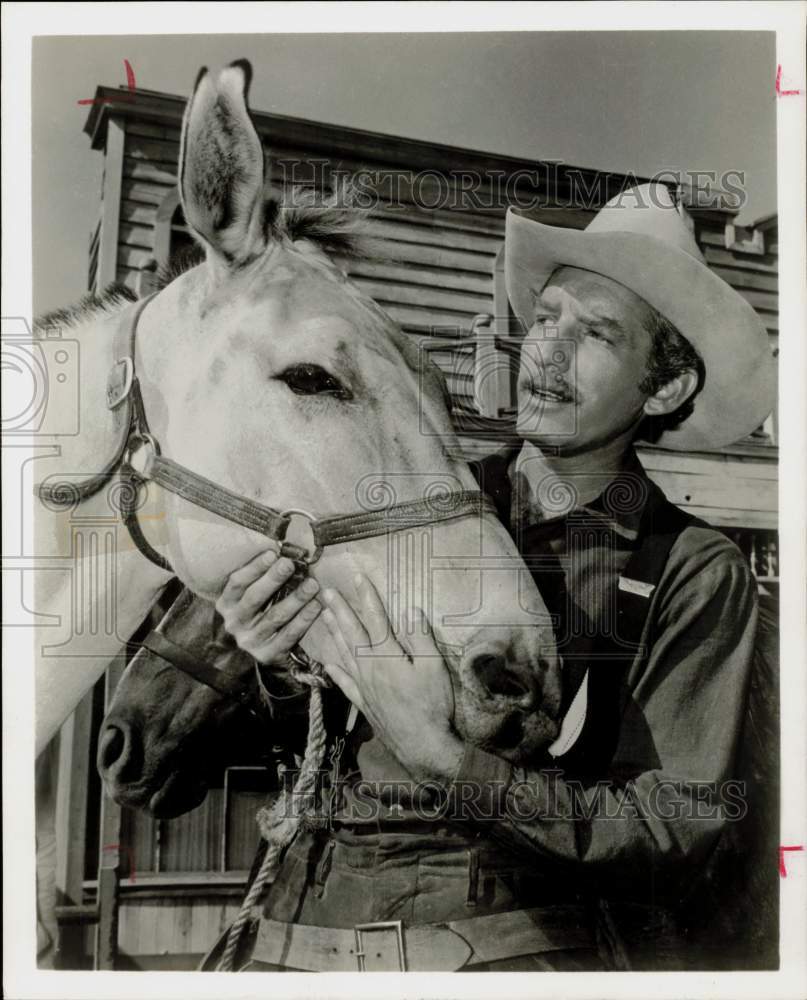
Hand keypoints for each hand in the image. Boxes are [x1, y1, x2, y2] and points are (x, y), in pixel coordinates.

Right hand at [216, 545, 321, 666]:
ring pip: (275, 616)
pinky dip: (304, 620)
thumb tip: (282, 550)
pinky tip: (316, 606)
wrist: (266, 646)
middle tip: (291, 564)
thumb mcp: (255, 593)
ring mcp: (249, 641)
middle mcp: (233, 623)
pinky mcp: (266, 654)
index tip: (273, 553)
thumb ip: (263, 575)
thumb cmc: (263, 609)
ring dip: (296, 598)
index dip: (254, 567)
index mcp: (226, 603)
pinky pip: (288, 635)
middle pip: (254, 598)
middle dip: (274, 579)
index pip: (237, 583)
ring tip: (312, 584)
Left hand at [320, 574, 463, 781]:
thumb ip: (421, 638)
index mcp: (387, 655)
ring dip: (334, 632)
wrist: (422, 745)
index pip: (375, 618)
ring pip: (344, 653)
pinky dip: (335, 669)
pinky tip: (329, 661)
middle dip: (340, 609)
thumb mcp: (434, 667)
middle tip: (326, 591)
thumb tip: (410, 610)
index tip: (357, 576)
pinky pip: (344, 682)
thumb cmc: (432, 704)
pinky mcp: (363, 702)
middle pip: (352, 632)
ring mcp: (363, 686)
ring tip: (323, 616)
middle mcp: (370, 667)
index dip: (366, 596)